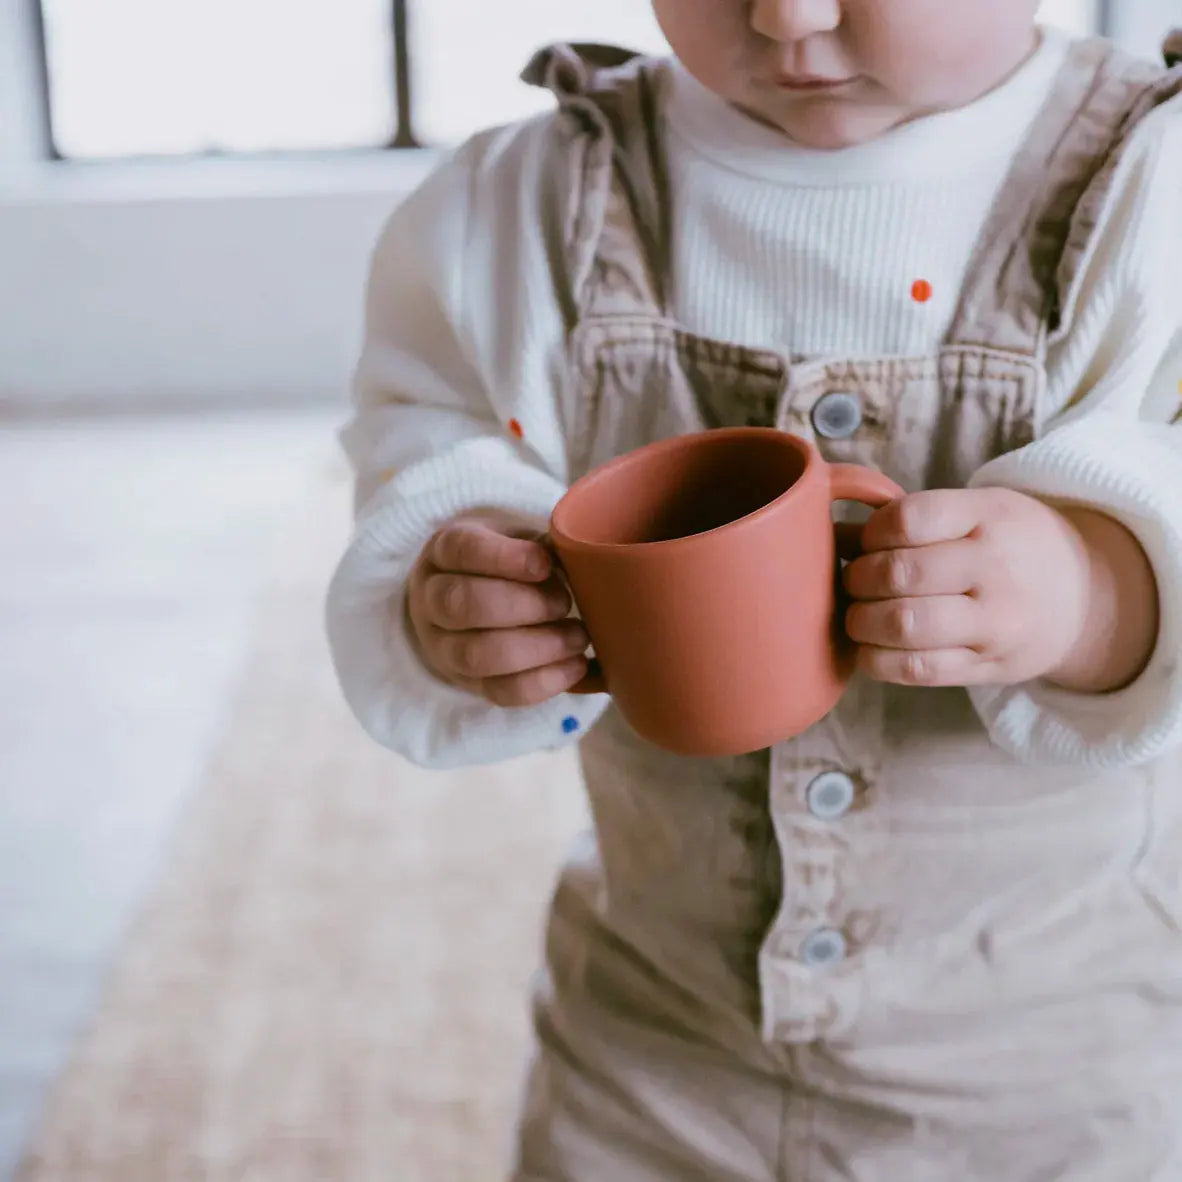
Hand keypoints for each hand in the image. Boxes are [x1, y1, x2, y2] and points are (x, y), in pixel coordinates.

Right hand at [407, 514, 589, 705]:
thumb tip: (581, 558)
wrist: (474, 599)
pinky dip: (545, 682)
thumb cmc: (505, 562)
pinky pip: (500, 692)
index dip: (504, 558)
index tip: (545, 564)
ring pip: (476, 655)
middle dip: (524, 606)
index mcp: (443, 550)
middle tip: (564, 602)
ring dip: (538, 647)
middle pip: (462, 605)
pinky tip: (576, 665)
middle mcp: (432, 599)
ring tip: (577, 636)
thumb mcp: (517, 538)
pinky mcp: (468, 684)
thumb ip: (542, 544)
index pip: (461, 550)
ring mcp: (443, 647)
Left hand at [843, 488, 1158, 692]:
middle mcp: (995, 569)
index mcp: (989, 517)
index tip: (868, 541)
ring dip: (861, 621)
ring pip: (904, 625)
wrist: (1083, 596)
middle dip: (858, 579)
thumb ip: (906, 519)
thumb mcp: (975, 511)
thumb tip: (827, 533)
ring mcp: (994, 623)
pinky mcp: (986, 667)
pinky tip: (871, 647)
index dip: (871, 532)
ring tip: (859, 616)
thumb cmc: (1007, 544)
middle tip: (854, 582)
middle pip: (900, 574)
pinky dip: (877, 660)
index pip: (909, 519)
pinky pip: (916, 669)